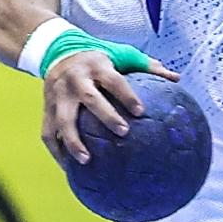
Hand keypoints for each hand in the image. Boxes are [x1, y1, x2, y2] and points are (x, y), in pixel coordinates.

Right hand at [41, 50, 176, 168]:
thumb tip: (177, 79)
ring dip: (73, 141)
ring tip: (86, 160)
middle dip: (105, 115)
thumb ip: (148, 67)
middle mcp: (75, 80)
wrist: (57, 51)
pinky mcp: (45, 108)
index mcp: (96, 66)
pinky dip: (57, 152)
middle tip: (123, 132)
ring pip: (63, 119)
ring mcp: (57, 95)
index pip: (113, 80)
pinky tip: (69, 169)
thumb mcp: (122, 55)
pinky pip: (48, 133)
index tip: (140, 112)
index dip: (126, 94)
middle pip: (89, 99)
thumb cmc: (98, 59)